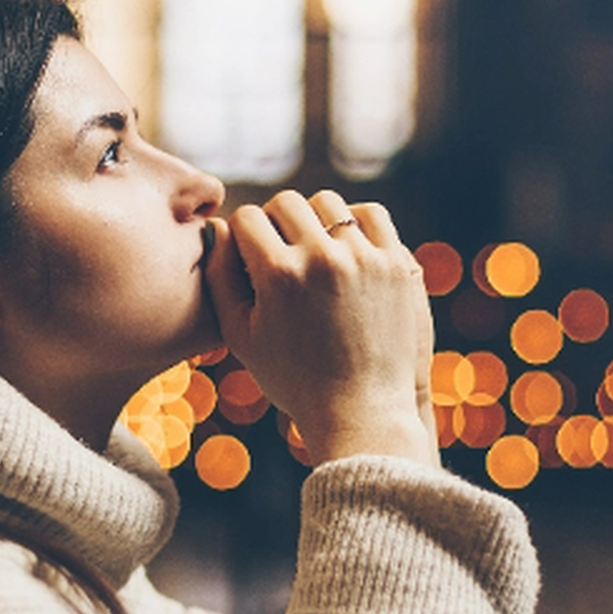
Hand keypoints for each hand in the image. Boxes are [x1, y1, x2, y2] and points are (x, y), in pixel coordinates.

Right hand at [204, 189, 439, 468]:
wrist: (361, 410)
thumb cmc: (292, 378)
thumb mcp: (240, 335)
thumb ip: (219, 276)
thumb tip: (216, 225)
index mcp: (279, 275)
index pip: (248, 218)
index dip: (243, 237)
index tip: (251, 259)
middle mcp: (322, 258)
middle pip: (286, 203)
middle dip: (276, 224)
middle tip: (280, 254)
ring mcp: (364, 258)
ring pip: (329, 203)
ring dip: (315, 219)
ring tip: (312, 250)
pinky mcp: (396, 264)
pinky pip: (371, 215)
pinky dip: (354, 223)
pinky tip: (345, 247)